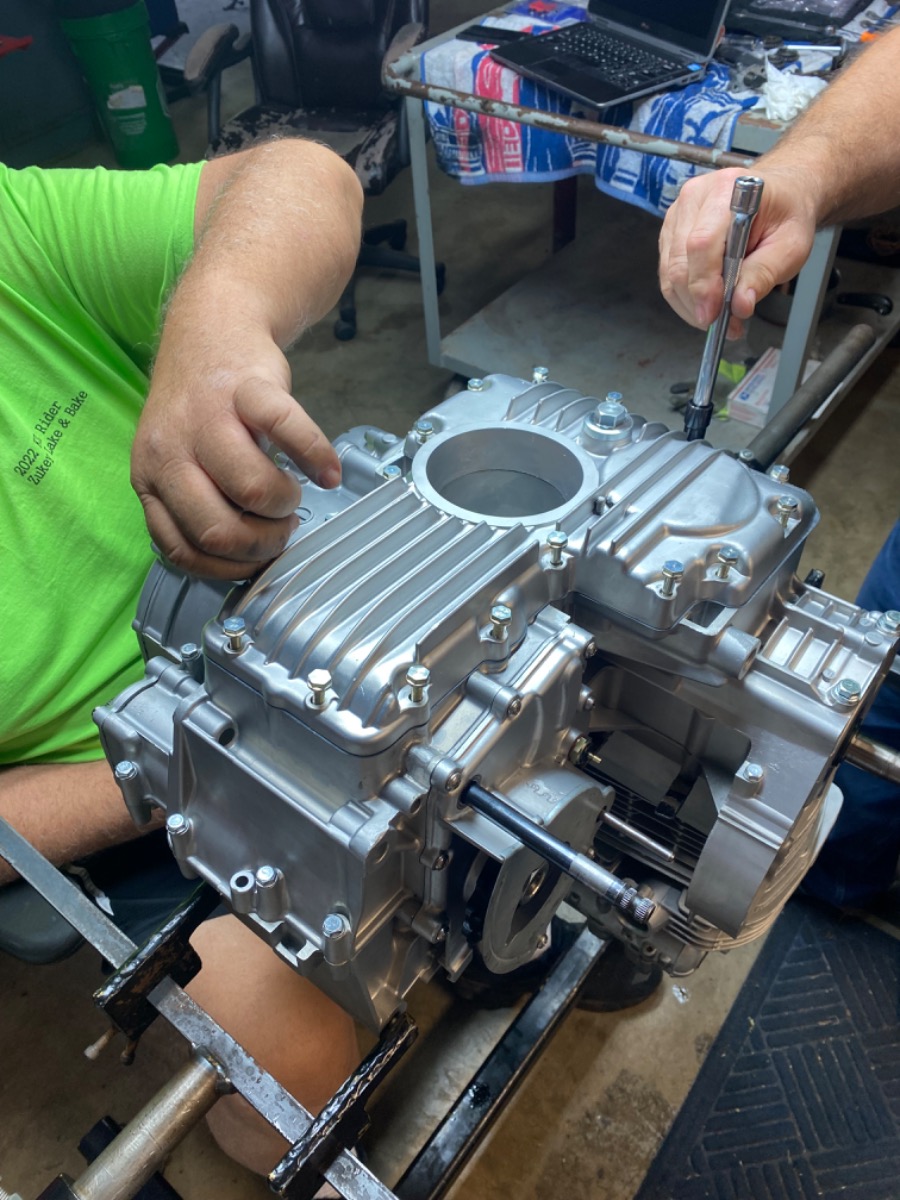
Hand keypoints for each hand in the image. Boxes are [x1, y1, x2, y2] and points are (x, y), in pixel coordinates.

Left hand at [132, 331, 339, 579]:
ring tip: (291, 494)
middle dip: (261, 542)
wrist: (212, 327)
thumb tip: (241, 559)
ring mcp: (208, 416)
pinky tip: (328, 472)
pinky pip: (289, 433)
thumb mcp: (178, 459)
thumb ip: (195, 503)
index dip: (227, 566)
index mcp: (150, 475)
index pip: (181, 548)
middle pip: (217, 529)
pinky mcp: (248, 387)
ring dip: (284, 504)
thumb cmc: (201, 406)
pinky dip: (318, 459)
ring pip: (252, 490)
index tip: (254, 559)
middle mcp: (170, 448)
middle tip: (280, 529)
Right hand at [658, 166, 818, 335]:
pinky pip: (667, 273)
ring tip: (718, 319)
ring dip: (690, 304)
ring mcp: (678, 214)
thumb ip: (764, 274)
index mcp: (728, 191)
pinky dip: (685, 296)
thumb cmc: (786, 214)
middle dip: (697, 302)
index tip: (713, 315)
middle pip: (679, 262)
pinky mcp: (671, 231)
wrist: (781, 193)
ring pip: (669, 272)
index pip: (701, 243)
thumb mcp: (791, 246)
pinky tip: (707, 304)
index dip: (703, 284)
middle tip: (723, 324)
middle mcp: (695, 197)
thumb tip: (739, 306)